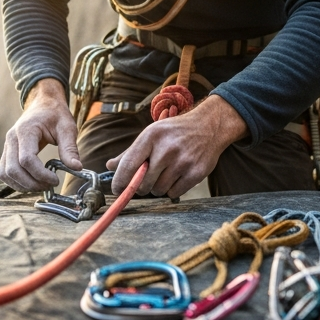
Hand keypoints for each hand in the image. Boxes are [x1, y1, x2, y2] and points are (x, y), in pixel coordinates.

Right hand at [0, 78, 80, 191]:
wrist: (43, 104)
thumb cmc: (55, 114)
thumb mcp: (67, 127)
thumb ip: (70, 148)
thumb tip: (77, 168)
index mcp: (26, 130)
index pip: (27, 159)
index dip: (40, 174)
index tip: (56, 180)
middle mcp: (12, 138)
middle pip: (13, 169)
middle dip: (32, 183)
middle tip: (49, 186)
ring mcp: (7, 146)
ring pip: (6, 173)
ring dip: (23, 185)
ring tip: (42, 186)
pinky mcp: (7, 152)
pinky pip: (4, 172)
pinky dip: (16, 182)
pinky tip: (32, 183)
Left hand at [108, 94, 246, 197]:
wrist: (209, 126)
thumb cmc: (175, 132)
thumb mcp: (152, 134)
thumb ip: (131, 152)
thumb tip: (110, 166)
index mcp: (151, 137)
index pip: (128, 165)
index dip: (119, 182)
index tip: (117, 189)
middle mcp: (166, 149)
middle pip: (142, 184)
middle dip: (141, 186)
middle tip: (147, 179)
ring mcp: (182, 161)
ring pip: (158, 190)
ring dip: (158, 187)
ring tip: (166, 174)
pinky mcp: (196, 173)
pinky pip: (174, 193)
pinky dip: (173, 189)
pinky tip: (177, 176)